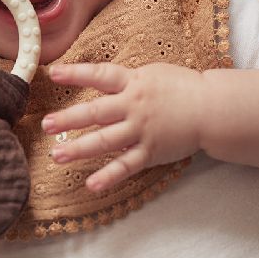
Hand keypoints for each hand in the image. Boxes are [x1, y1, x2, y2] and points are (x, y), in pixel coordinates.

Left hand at [44, 62, 205, 192]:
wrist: (213, 109)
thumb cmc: (183, 88)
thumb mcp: (152, 74)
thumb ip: (126, 80)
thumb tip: (99, 80)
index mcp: (134, 83)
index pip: (100, 75)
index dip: (76, 74)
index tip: (53, 73)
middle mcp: (134, 106)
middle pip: (96, 112)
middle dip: (69, 119)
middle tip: (46, 125)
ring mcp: (141, 131)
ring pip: (105, 141)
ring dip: (79, 148)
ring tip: (57, 155)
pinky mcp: (151, 152)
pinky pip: (126, 166)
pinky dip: (109, 176)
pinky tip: (91, 184)